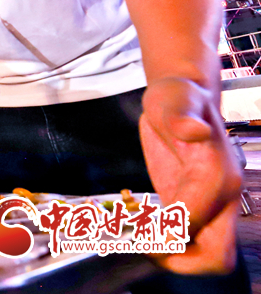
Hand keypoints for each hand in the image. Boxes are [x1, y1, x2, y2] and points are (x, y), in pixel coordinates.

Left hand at [139, 78, 241, 274]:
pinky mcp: (194, 206)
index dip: (165, 232)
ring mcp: (211, 205)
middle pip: (217, 257)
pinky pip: (189, 241)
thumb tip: (194, 130)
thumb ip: (181, 116)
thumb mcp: (173, 100)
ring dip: (172, 257)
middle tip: (140, 243)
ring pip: (206, 255)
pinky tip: (140, 225)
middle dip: (179, 260)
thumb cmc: (177, 98)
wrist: (181, 96)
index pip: (194, 223)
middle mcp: (222, 197)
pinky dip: (166, 245)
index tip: (137, 226)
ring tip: (137, 237)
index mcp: (218, 176)